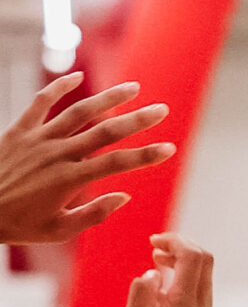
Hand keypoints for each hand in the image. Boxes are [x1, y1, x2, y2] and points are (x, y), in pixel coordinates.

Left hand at [0, 75, 173, 244]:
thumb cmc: (18, 225)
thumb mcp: (59, 230)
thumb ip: (93, 213)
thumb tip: (124, 196)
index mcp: (70, 180)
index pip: (118, 164)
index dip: (146, 155)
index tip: (170, 148)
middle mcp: (57, 153)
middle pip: (105, 131)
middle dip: (138, 120)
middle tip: (162, 109)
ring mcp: (38, 138)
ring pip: (79, 111)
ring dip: (108, 97)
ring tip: (133, 87)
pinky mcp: (20, 130)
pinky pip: (41, 102)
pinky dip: (60, 87)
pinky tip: (78, 76)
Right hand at [117, 234, 214, 306]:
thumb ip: (140, 295)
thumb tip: (152, 271)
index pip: (194, 257)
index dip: (176, 240)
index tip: (154, 242)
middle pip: (205, 266)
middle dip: (181, 250)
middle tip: (155, 251)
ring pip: (204, 287)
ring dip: (183, 272)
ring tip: (157, 272)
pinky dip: (186, 293)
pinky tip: (164, 304)